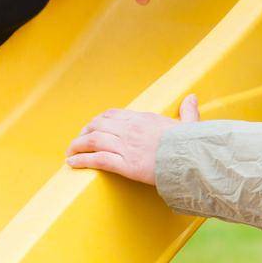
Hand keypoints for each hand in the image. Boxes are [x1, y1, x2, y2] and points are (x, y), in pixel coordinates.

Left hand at [67, 94, 200, 184]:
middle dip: (84, 132)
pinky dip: (82, 160)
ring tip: (69, 153)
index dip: (98, 121)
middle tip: (77, 142)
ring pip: (93, 141)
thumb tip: (192, 98)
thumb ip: (188, 111)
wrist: (192, 159)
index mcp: (143, 119)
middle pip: (98, 126)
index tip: (92, 127)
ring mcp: (127, 147)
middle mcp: (131, 130)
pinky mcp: (126, 164)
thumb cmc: (191, 144)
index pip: (113, 115)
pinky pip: (98, 159)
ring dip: (77, 146)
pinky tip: (72, 164)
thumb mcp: (190, 124)